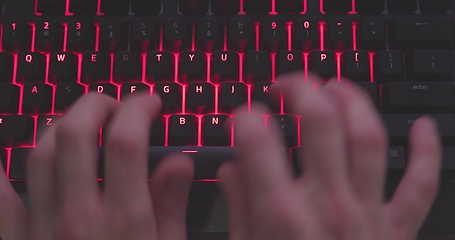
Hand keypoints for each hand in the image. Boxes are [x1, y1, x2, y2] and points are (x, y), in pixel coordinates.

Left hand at [0, 93, 193, 239]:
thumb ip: (173, 206)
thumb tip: (179, 162)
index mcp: (125, 221)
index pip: (127, 140)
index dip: (139, 108)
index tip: (150, 103)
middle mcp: (79, 217)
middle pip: (76, 134)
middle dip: (97, 104)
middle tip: (115, 105)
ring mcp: (44, 229)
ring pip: (40, 153)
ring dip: (61, 125)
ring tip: (82, 123)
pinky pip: (1, 201)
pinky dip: (1, 175)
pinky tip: (9, 161)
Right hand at [219, 73, 441, 239]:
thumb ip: (237, 207)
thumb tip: (232, 169)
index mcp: (280, 215)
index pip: (258, 139)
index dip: (245, 115)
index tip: (240, 114)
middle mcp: (327, 205)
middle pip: (320, 121)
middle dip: (301, 88)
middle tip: (286, 84)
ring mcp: (366, 216)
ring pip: (369, 137)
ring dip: (354, 101)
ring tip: (335, 87)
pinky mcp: (394, 233)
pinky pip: (420, 187)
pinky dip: (427, 153)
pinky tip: (423, 129)